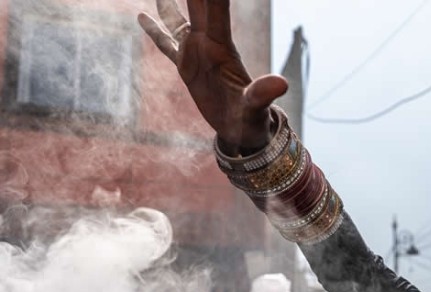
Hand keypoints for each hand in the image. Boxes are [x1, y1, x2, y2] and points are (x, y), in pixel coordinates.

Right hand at [138, 0, 288, 150]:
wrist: (243, 132)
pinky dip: (154, 30)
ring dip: (169, 3)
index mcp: (222, 47)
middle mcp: (208, 43)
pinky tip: (142, 15)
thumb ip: (263, 93)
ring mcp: (196, 53)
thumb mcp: (256, 107)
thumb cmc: (252, 120)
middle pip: (198, 5)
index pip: (216, 8)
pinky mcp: (186, 67)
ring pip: (179, 19)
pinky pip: (166, 44)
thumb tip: (281, 84)